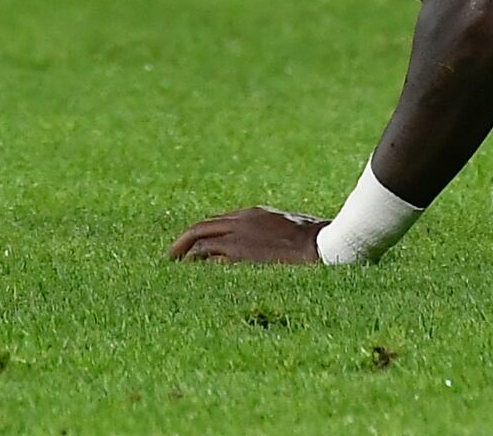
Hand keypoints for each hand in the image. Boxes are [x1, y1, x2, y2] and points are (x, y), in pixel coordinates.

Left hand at [168, 206, 324, 264]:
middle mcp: (241, 222)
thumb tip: (264, 242)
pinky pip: (211, 261)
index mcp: (252, 213)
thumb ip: (268, 230)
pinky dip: (201, 267)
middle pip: (201, 228)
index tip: (193, 244)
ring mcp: (239, 238)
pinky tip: (194, 278)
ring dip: (186, 256)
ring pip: (201, 243)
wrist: (322, 245)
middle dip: (183, 242)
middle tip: (170, 256)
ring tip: (177, 269)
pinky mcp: (241, 256)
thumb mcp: (286, 226)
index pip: (217, 221)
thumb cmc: (312, 238)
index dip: (201, 233)